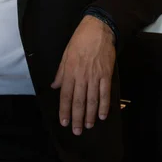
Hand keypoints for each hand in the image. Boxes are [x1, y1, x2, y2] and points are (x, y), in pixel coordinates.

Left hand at [51, 15, 115, 135]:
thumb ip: (60, 72)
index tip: (63, 122)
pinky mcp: (107, 75)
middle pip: (78, 102)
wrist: (98, 30)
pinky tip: (103, 116)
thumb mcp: (65, 55)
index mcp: (70, 72)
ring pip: (92, 101)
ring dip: (90, 116)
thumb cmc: (79, 41)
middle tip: (76, 131)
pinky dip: (104, 106)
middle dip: (77, 118)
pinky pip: (105, 94)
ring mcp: (95, 77)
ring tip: (88, 126)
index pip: (65, 95)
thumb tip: (55, 86)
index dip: (64, 110)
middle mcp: (82, 77)